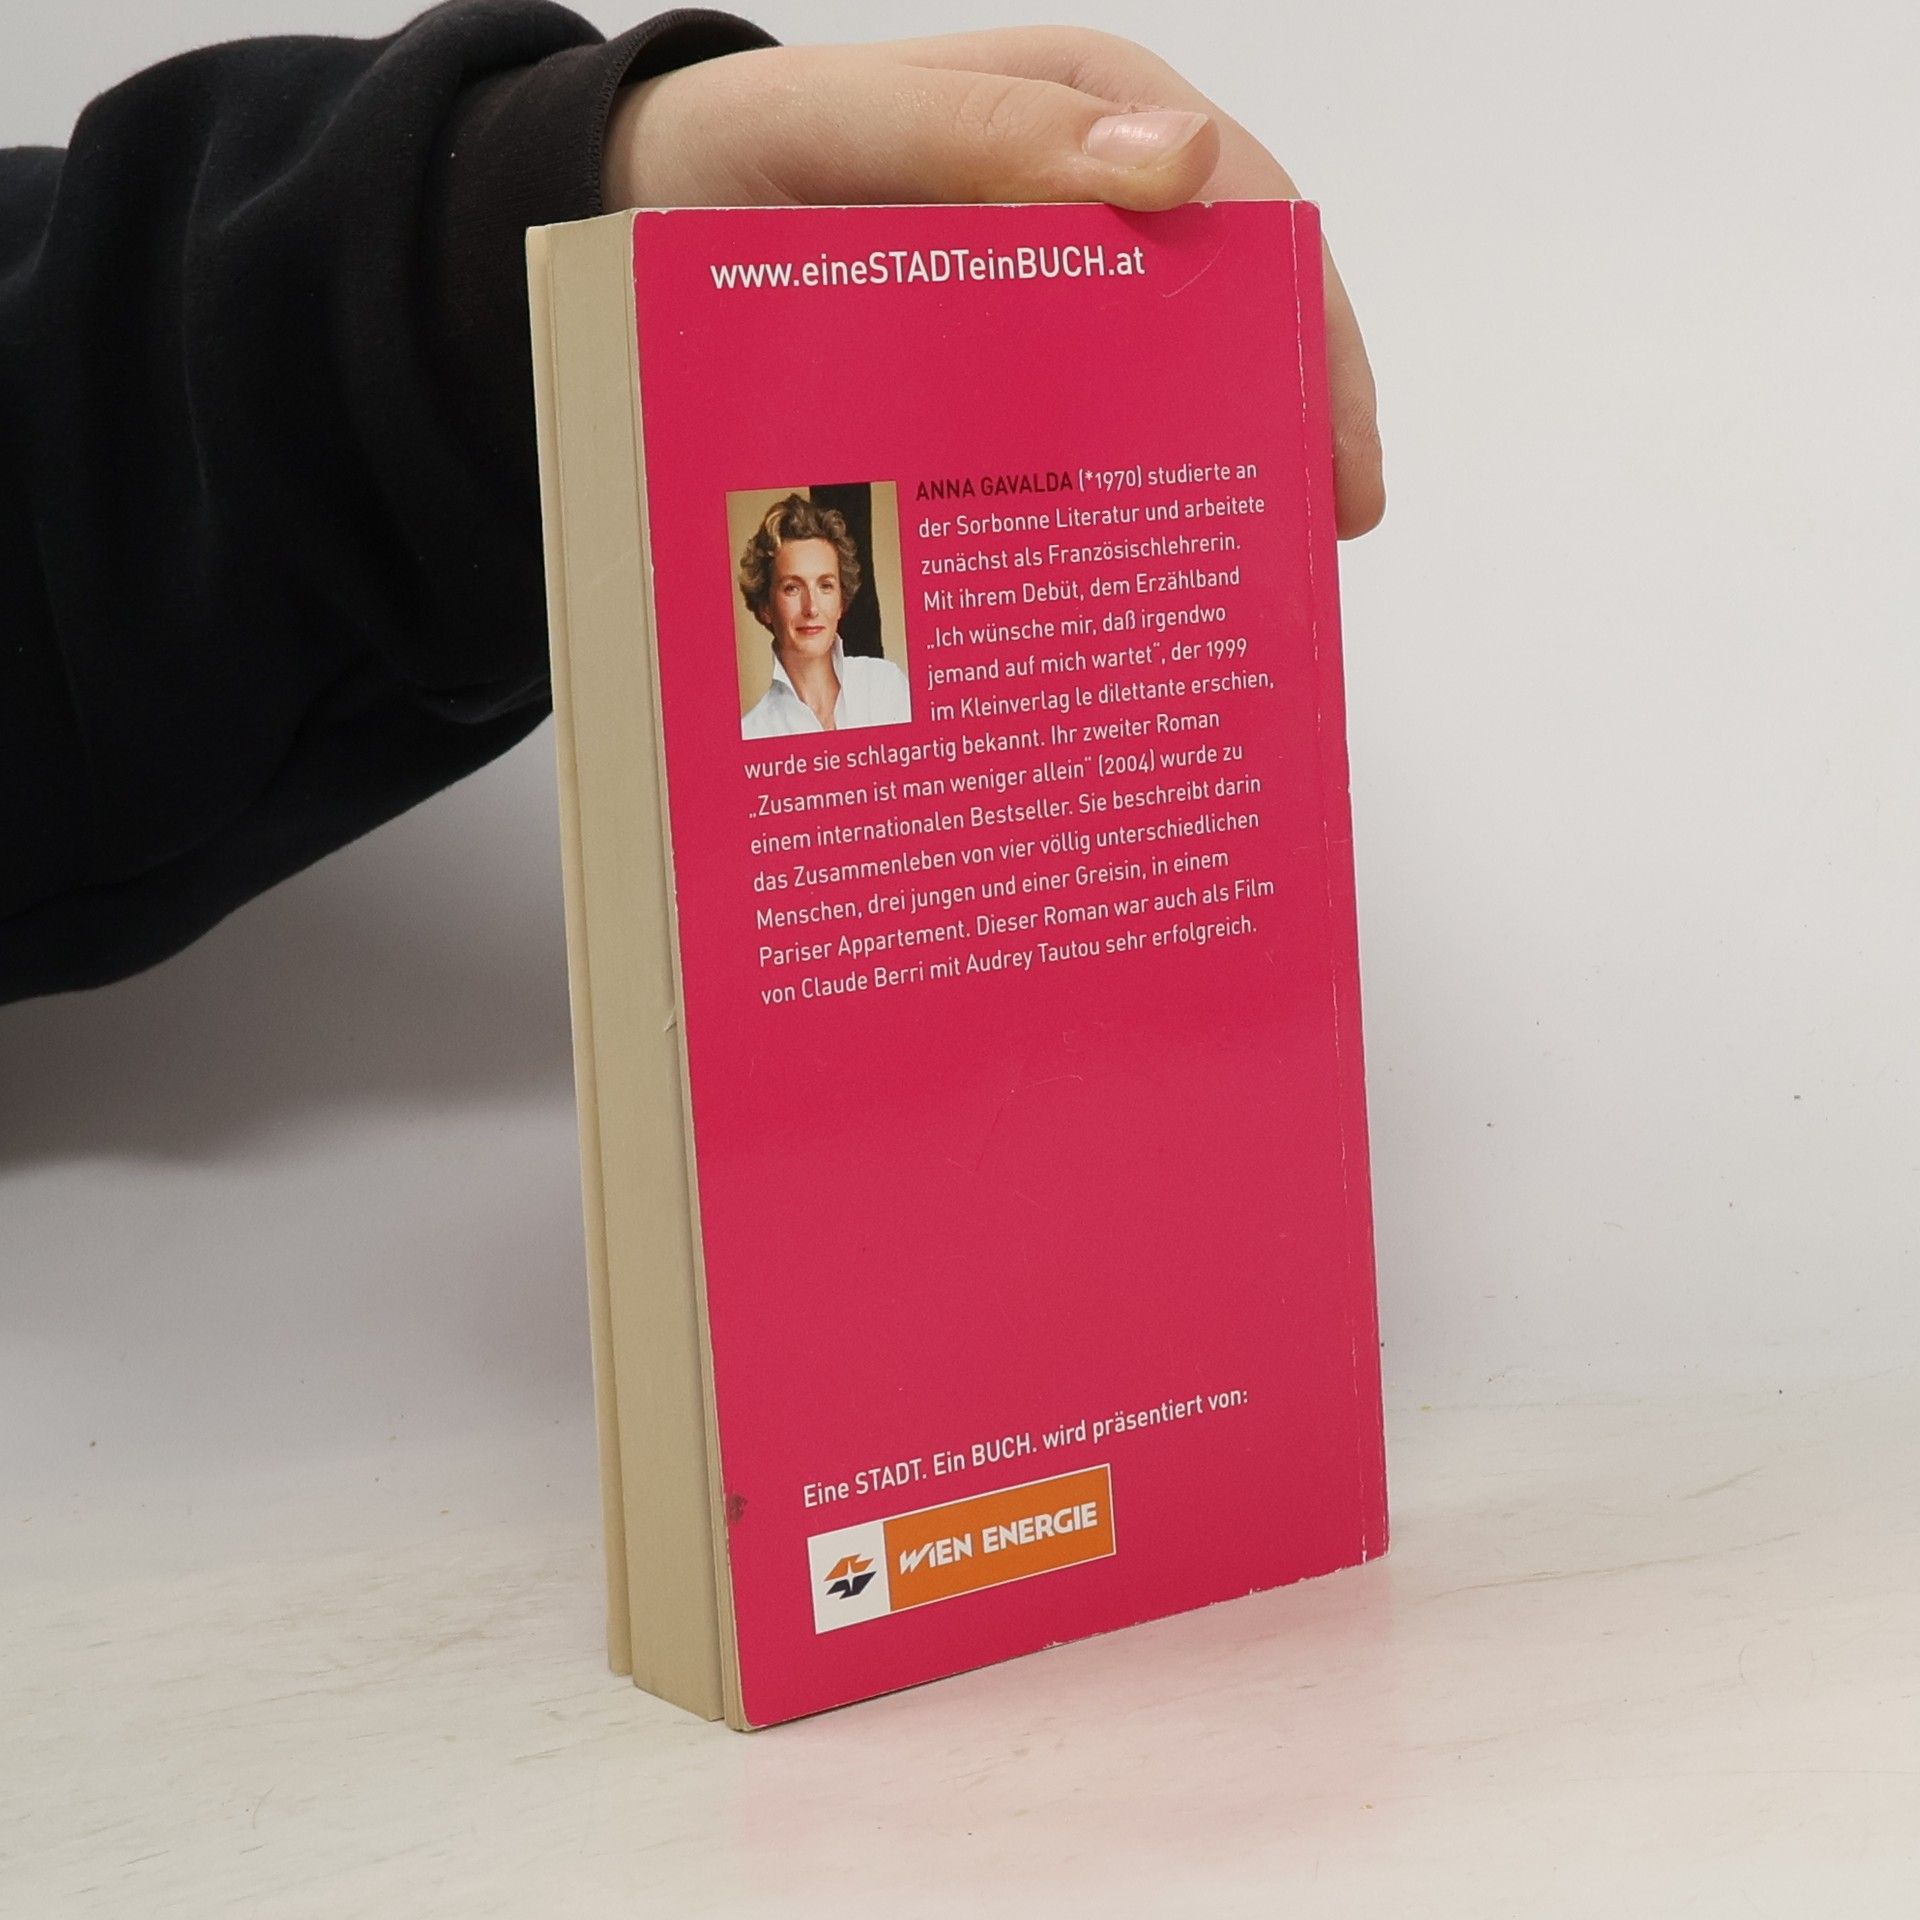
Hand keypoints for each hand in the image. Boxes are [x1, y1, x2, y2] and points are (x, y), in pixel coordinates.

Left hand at [604, 27, 1383, 537]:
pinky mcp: (996, 372)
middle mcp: (1091, 207)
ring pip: (1161, 385)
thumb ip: (993, 131)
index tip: (1332, 454)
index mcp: (1092, 119)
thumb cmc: (746, 145)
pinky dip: (1110, 498)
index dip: (1308, 334)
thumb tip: (1183, 162)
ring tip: (1244, 576)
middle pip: (1226, 319)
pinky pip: (1075, 430)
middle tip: (1314, 543)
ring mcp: (1048, 299)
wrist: (641, 208)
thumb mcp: (854, 121)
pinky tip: (1125, 571)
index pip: (1248, 217)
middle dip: (1281, 422)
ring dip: (1207, 473)